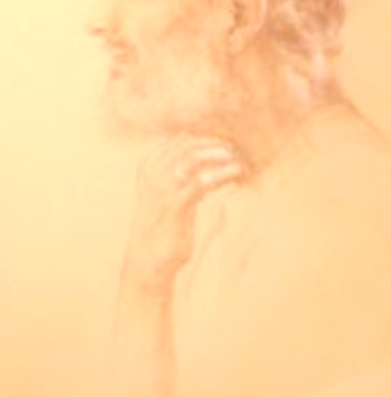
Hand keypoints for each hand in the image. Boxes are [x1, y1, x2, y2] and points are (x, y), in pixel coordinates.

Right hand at [122, 136, 243, 290]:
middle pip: (185, 146)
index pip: (175, 141)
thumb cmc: (162, 226)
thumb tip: (199, 161)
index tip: (221, 142)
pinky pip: (201, 182)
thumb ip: (180, 175)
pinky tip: (236, 174)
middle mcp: (153, 175)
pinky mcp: (176, 205)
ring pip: (192, 159)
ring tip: (235, 157)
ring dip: (217, 155)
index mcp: (148, 168)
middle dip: (211, 143)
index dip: (200, 138)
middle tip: (231, 148)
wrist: (149, 258)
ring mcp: (163, 189)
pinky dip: (221, 175)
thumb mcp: (167, 195)